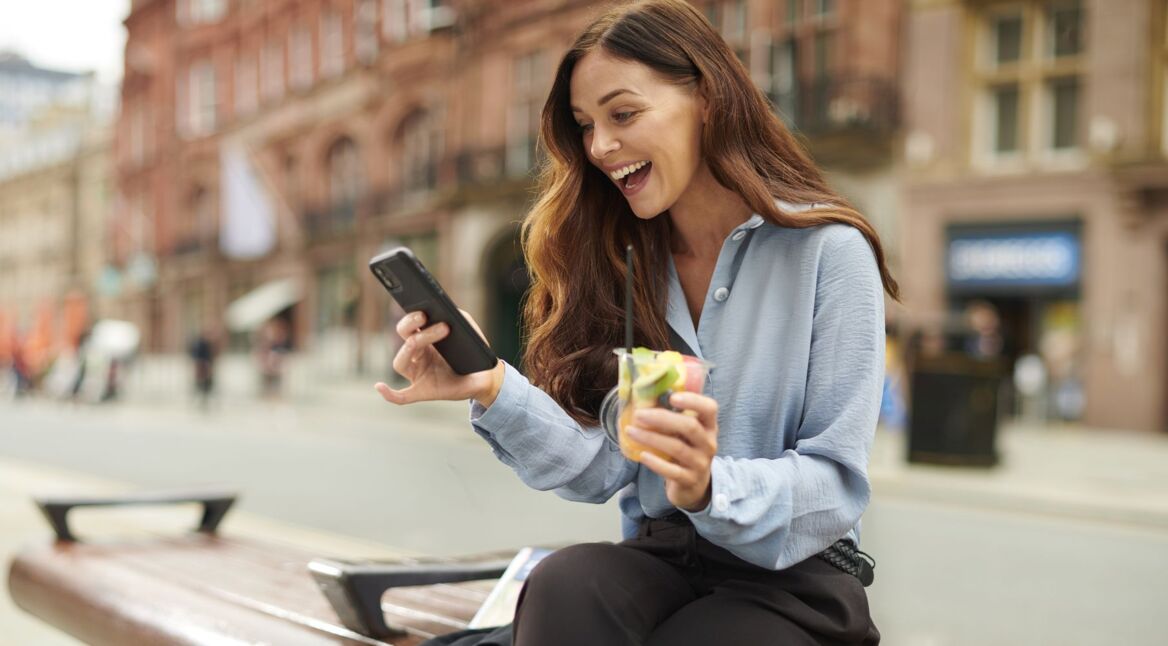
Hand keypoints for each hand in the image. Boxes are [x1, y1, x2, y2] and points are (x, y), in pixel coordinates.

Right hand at [374, 310, 502, 405]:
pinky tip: (379, 386)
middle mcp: (417, 356)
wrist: (484, 378)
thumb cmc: (473, 353)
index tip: (423, 310)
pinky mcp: (422, 392)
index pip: (408, 327)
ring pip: (401, 363)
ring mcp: (418, 375)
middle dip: (411, 326)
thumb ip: (458, 318)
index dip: (411, 318)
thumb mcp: (469, 330)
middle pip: (403, 339)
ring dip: (412, 346)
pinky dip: (388, 394)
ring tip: (439, 332)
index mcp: (423, 341)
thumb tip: (446, 313)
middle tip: (425, 317)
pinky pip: (401, 397)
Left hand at [625, 392, 718, 511]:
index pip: (709, 408)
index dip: (693, 400)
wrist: (694, 485)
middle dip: (662, 418)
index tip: (672, 397)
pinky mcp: (689, 480)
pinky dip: (656, 462)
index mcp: (709, 426)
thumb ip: (672, 416)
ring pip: (677, 448)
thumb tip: (641, 397)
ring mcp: (700, 463)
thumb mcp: (685, 433)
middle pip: (689, 427)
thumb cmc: (685, 450)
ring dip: (651, 438)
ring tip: (631, 431)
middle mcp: (708, 443)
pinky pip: (672, 471)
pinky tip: (642, 455)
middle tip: (638, 414)